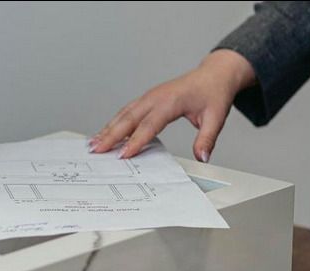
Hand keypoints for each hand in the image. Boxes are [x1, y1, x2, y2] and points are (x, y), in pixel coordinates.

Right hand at [89, 49, 255, 160]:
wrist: (214, 75)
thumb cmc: (213, 93)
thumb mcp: (216, 117)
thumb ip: (207, 138)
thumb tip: (202, 157)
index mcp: (171, 101)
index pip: (150, 124)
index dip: (136, 141)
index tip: (124, 154)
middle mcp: (155, 97)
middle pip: (129, 119)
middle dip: (111, 135)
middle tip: (96, 150)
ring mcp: (148, 97)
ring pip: (123, 115)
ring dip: (107, 129)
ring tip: (93, 144)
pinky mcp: (146, 100)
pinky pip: (126, 112)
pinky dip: (113, 123)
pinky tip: (104, 133)